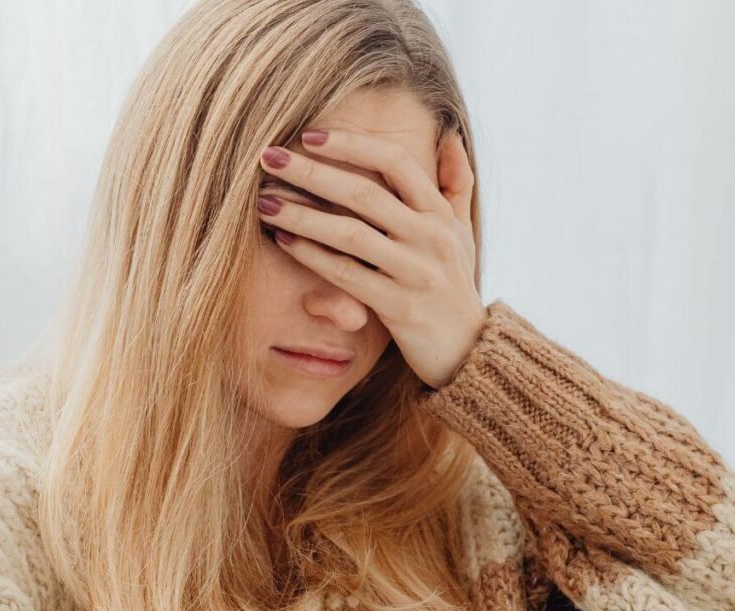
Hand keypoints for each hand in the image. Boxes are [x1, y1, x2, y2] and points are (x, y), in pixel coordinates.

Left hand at [256, 128, 487, 389]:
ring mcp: (415, 273)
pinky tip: (283, 241)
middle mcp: (430, 238)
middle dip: (311, 172)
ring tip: (264, 201)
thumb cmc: (457, 286)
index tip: (309, 135)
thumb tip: (449, 136)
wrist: (470, 350)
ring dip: (302, 215)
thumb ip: (457, 184)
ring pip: (349, 233)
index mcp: (440, 214)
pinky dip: (312, 256)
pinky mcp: (398, 307)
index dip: (351, 144)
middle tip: (268, 156)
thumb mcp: (464, 233)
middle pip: (364, 193)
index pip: (395, 162)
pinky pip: (346, 275)